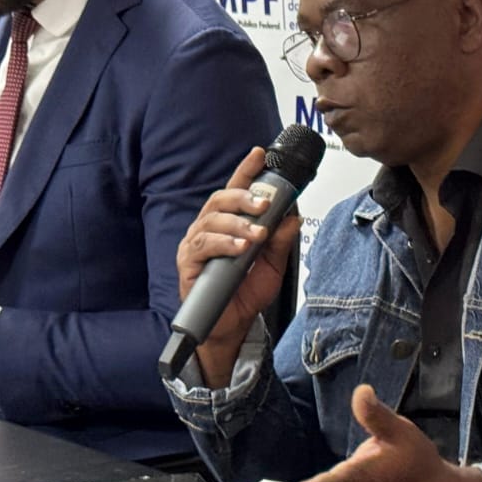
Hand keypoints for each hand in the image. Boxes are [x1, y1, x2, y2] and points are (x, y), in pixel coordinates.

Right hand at [176, 146, 299, 385]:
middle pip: (220, 199)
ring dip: (237, 223)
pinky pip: (203, 247)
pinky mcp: (187, 265)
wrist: (233, 326)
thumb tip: (293, 217)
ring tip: (257, 234)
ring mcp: (195, 245)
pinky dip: (224, 244)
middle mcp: (208, 229)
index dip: (245, 171)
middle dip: (243, 196)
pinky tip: (240, 247)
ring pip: (211, 220)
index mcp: (227, 223)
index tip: (259, 154)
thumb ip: (281, 241)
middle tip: (265, 203)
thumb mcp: (273, 265)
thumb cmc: (246, 293)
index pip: (235, 190)